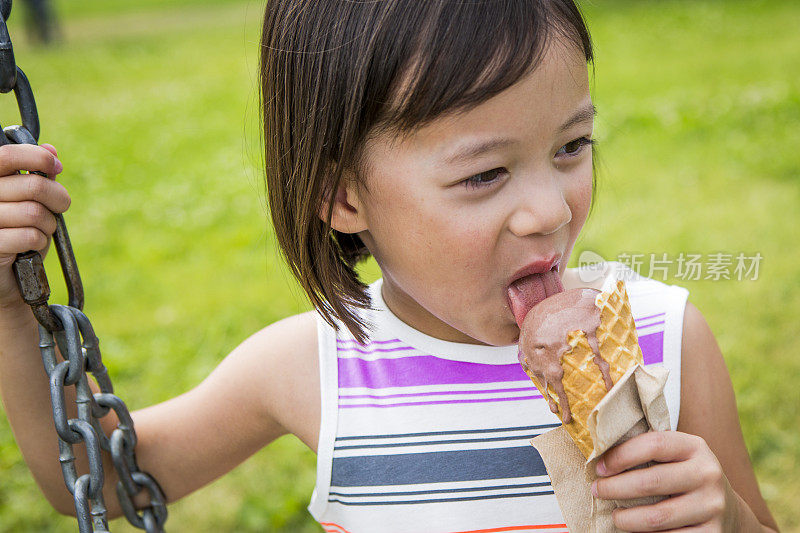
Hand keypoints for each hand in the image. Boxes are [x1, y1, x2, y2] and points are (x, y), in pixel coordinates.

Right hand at [0, 143, 68, 307]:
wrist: (4, 280)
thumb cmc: (16, 236)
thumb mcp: (29, 202)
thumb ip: (36, 176)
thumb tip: (51, 150)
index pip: (6, 156)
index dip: (37, 157)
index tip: (57, 166)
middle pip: (31, 185)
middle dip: (57, 198)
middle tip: (60, 208)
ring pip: (34, 212)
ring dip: (48, 224)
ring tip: (41, 231)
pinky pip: (29, 236)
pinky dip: (39, 242)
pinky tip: (31, 247)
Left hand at [591, 430, 736, 530]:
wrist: (727, 508)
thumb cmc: (684, 476)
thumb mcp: (675, 455)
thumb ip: (647, 450)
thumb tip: (601, 457)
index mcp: (694, 447)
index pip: (653, 444)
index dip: (621, 455)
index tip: (599, 467)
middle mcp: (707, 474)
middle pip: (651, 482)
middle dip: (615, 488)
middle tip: (597, 491)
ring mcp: (712, 505)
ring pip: (657, 517)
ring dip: (627, 519)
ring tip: (615, 516)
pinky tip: (636, 532)